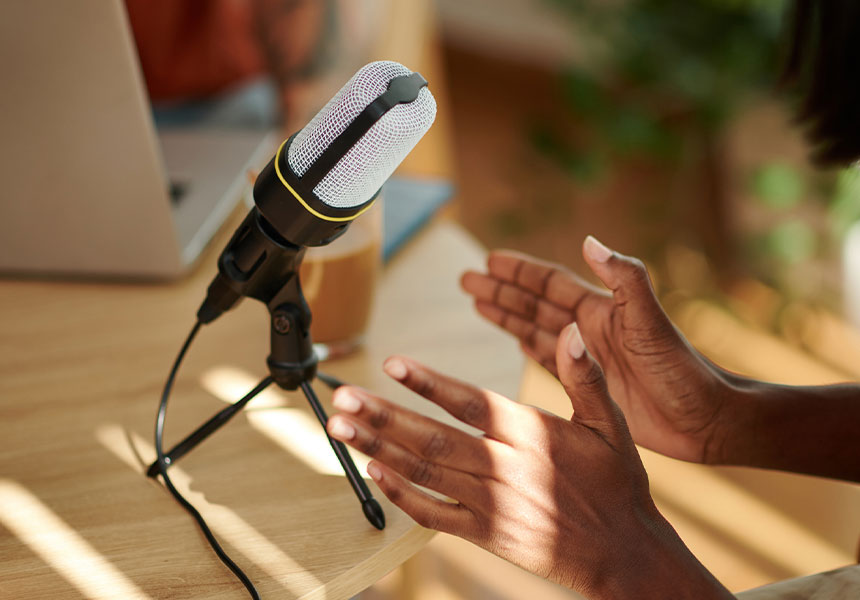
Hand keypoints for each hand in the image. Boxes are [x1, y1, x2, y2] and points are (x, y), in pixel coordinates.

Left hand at [326, 325, 730, 598]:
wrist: (624, 553)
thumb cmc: (617, 483)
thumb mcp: (611, 423)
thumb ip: (584, 375)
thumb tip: (572, 329)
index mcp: (532, 434)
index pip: (470, 402)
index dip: (428, 382)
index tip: (391, 362)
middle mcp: (506, 467)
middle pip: (433, 438)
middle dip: (382, 416)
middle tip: (341, 397)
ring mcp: (492, 504)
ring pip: (424, 473)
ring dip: (378, 448)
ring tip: (340, 428)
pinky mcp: (486, 534)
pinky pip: (434, 514)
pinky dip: (401, 495)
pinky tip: (372, 472)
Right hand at [460, 236, 732, 463]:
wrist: (703, 419)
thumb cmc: (682, 371)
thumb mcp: (650, 323)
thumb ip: (624, 281)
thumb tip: (589, 241)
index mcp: (600, 310)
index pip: (549, 284)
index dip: (519, 271)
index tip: (489, 260)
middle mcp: (588, 329)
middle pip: (533, 303)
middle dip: (501, 290)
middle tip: (466, 279)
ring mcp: (585, 356)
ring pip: (535, 328)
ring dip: (506, 315)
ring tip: (476, 303)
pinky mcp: (586, 383)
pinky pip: (546, 359)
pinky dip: (526, 346)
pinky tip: (512, 338)